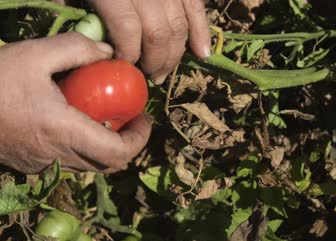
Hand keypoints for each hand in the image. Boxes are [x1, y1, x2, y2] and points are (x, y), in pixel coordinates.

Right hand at [0, 33, 151, 172]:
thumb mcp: (35, 55)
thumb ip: (76, 49)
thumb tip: (109, 53)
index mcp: (62, 132)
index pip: (118, 153)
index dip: (139, 139)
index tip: (145, 119)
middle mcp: (55, 156)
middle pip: (108, 165)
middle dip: (129, 144)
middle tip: (133, 120)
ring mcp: (41, 164)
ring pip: (90, 166)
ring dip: (107, 147)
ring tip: (109, 120)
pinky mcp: (29, 164)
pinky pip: (69, 163)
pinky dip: (84, 148)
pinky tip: (78, 123)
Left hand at [88, 0, 211, 83]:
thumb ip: (69, 2)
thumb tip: (83, 36)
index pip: (127, 29)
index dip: (128, 54)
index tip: (122, 65)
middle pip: (157, 33)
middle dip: (154, 61)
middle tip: (146, 75)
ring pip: (178, 27)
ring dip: (173, 56)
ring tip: (162, 72)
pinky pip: (196, 9)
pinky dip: (202, 32)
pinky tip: (202, 53)